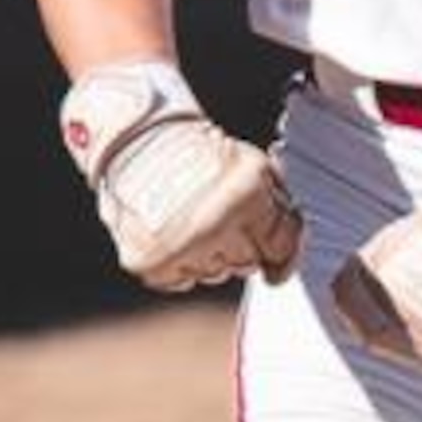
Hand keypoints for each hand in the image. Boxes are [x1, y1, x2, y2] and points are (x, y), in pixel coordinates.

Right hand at [60, 63, 301, 291]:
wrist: (139, 140)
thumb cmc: (200, 154)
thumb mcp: (255, 168)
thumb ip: (282, 215)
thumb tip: (279, 275)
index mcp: (247, 196)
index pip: (281, 248)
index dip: (273, 238)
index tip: (259, 225)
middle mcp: (214, 224)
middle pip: (248, 263)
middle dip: (239, 242)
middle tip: (216, 210)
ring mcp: (179, 247)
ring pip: (215, 274)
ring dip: (209, 253)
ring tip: (190, 216)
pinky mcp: (150, 262)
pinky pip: (182, 280)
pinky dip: (179, 262)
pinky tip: (171, 231)